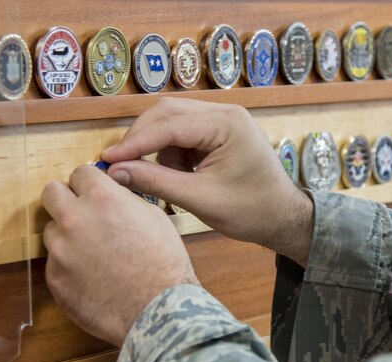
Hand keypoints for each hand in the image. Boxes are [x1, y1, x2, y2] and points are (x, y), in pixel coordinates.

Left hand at [42, 165, 197, 345]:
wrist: (157, 309)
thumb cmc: (164, 264)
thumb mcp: (154, 217)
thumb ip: (125, 200)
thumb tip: (112, 195)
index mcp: (102, 198)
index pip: (80, 173)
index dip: (89, 184)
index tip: (94, 193)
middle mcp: (74, 219)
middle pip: (52, 193)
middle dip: (66, 199)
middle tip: (83, 215)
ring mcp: (60, 250)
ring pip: (52, 231)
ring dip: (68, 236)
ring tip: (94, 255)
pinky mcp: (54, 278)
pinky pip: (55, 263)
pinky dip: (70, 266)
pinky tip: (93, 277)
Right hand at [101, 98, 313, 265]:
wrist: (283, 219)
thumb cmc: (251, 211)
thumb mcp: (200, 199)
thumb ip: (157, 182)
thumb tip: (117, 172)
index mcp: (227, 124)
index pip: (169, 125)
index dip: (135, 142)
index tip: (108, 159)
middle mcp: (226, 113)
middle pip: (167, 113)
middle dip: (143, 140)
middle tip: (122, 166)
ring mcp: (224, 120)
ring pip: (173, 123)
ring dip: (159, 149)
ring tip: (166, 180)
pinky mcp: (220, 132)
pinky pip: (184, 134)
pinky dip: (173, 153)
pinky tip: (181, 177)